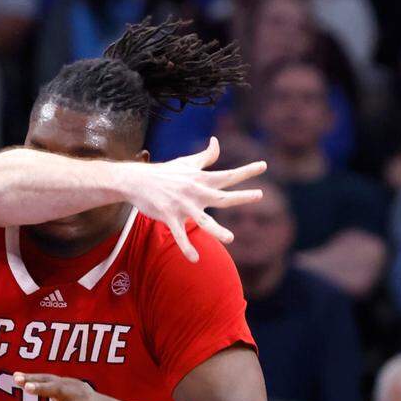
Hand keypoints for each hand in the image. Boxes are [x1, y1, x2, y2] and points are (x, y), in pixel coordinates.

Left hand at [14, 373, 119, 400]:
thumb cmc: (79, 400)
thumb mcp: (66, 389)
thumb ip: (44, 384)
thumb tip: (16, 376)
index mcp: (68, 384)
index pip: (49, 378)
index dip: (33, 378)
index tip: (16, 377)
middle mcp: (75, 395)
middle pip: (57, 389)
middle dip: (43, 388)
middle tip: (27, 387)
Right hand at [129, 138, 265, 261]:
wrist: (137, 180)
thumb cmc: (164, 172)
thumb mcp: (186, 162)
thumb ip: (205, 156)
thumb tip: (216, 142)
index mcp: (201, 179)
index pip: (228, 175)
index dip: (246, 171)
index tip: (264, 165)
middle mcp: (195, 192)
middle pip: (222, 196)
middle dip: (241, 197)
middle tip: (259, 195)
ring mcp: (182, 205)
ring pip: (202, 220)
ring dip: (217, 230)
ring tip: (230, 239)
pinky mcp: (169, 216)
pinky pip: (179, 234)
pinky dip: (186, 247)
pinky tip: (195, 259)